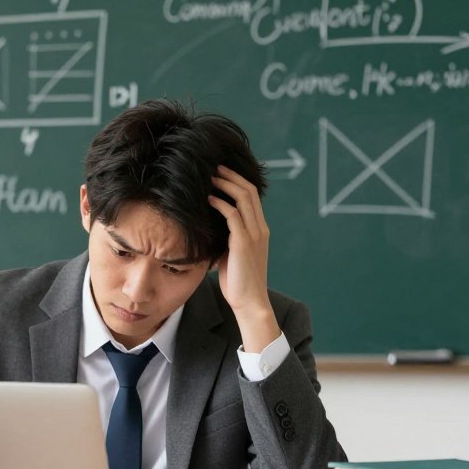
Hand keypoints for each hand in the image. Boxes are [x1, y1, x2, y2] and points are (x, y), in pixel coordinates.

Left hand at [209, 165, 279, 352]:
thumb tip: (208, 229)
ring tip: (209, 176)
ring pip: (243, 198)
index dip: (237, 181)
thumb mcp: (231, 255)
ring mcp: (254, 234)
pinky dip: (221, 203)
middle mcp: (260, 228)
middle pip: (249, 191)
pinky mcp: (244, 243)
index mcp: (260, 229)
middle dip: (231, 175)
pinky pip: (233, 215)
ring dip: (225, 184)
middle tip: (213, 166)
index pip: (252, 196)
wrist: (250, 302)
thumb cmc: (237, 281)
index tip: (220, 172)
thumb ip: (226, 239)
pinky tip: (208, 199)